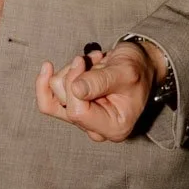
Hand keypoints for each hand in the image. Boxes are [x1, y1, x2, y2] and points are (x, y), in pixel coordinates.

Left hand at [35, 42, 156, 141]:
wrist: (140, 64)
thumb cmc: (137, 69)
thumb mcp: (124, 71)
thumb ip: (100, 81)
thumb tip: (75, 90)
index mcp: (113, 128)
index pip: (77, 113)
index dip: (73, 83)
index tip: (81, 60)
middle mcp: (95, 129)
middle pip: (63, 104)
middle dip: (73, 74)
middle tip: (96, 59)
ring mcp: (83, 119)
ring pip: (55, 94)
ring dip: (72, 70)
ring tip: (96, 62)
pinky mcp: (73, 107)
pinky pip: (49, 93)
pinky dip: (62, 73)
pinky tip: (79, 62)